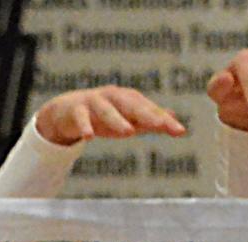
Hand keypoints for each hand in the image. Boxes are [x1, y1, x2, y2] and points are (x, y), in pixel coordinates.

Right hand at [36, 86, 185, 145]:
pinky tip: (88, 137)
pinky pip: (81, 118)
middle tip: (162, 126)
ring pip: (107, 110)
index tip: (180, 131)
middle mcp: (113, 98)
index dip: (165, 120)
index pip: (150, 110)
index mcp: (129, 100)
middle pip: (132, 105)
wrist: (67, 112)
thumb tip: (173, 119)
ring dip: (117, 120)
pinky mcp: (76, 110)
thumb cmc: (104, 117)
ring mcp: (94, 102)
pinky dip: (84, 126)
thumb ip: (149, 120)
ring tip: (129, 132)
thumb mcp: (128, 119)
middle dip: (147, 114)